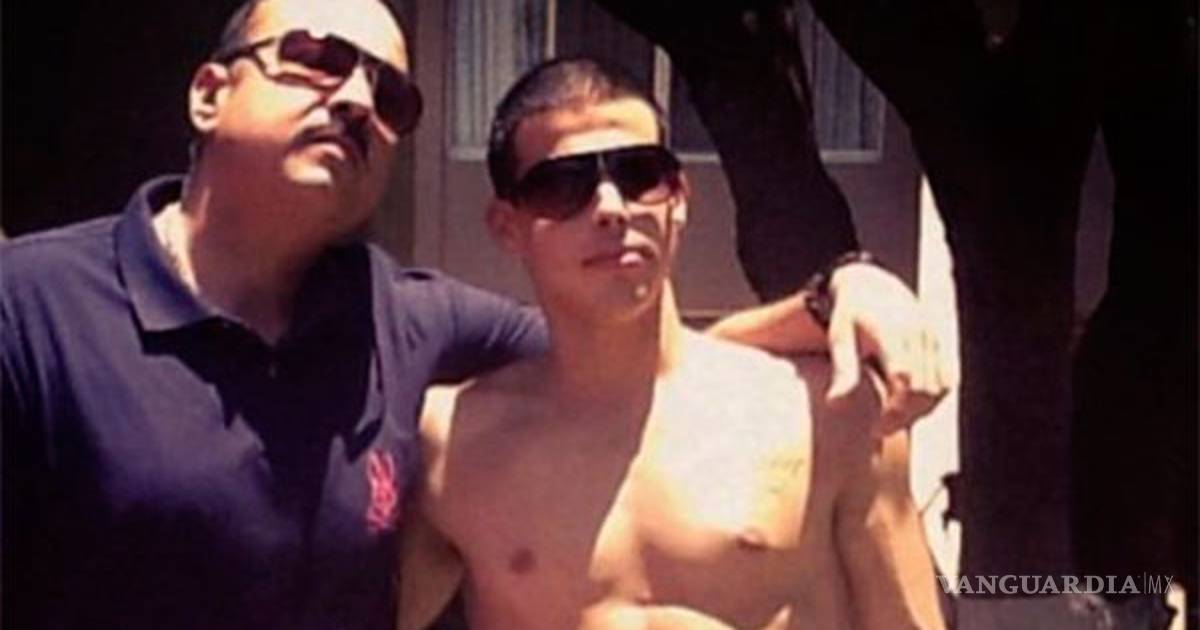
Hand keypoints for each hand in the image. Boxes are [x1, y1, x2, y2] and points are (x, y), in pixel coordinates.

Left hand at [824, 263, 956, 431]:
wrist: (872, 286)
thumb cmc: (850, 317)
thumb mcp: (839, 339)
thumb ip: (842, 371)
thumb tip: (834, 404)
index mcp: (892, 331)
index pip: (904, 379)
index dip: (894, 409)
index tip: (875, 428)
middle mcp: (919, 333)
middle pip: (924, 389)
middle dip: (905, 416)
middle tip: (880, 430)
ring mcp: (934, 338)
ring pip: (939, 388)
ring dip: (920, 411)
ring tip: (892, 419)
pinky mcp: (942, 344)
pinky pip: (947, 380)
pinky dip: (933, 399)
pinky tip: (910, 407)